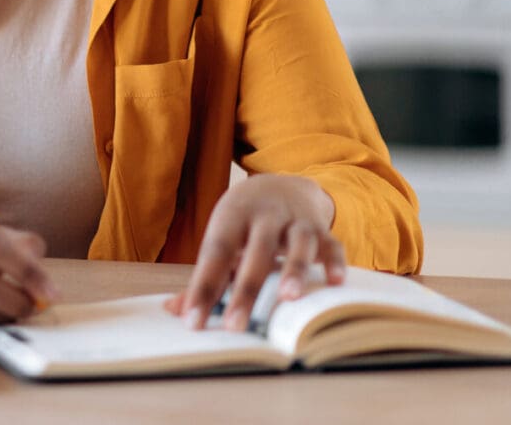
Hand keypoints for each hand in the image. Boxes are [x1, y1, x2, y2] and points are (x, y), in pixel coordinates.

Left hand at [164, 174, 344, 330]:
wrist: (281, 184)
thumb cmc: (244, 221)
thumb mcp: (223, 237)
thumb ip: (205, 275)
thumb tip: (174, 311)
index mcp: (231, 217)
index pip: (215, 254)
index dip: (202, 287)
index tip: (193, 321)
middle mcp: (264, 215)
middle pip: (255, 252)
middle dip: (245, 290)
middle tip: (235, 326)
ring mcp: (296, 221)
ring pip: (297, 243)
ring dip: (294, 269)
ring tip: (288, 298)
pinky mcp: (322, 228)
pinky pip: (332, 243)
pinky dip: (335, 261)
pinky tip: (335, 282)